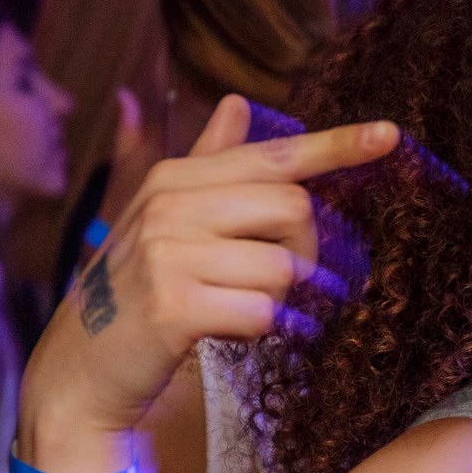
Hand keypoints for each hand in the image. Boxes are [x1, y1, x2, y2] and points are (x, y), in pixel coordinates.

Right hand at [19, 96, 397, 453]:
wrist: (80, 371)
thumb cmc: (136, 293)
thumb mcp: (166, 220)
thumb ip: (209, 162)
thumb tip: (238, 102)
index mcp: (175, 178)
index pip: (274, 156)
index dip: (337, 146)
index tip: (391, 135)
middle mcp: (170, 204)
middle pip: (294, 208)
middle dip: (305, 250)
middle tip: (277, 282)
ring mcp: (169, 253)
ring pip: (283, 267)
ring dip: (280, 299)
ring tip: (237, 309)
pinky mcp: (174, 306)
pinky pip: (263, 311)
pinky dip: (263, 330)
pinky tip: (228, 333)